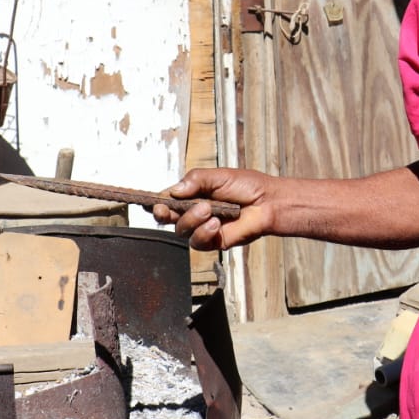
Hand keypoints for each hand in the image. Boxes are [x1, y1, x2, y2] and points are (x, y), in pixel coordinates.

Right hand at [153, 167, 273, 250]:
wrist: (268, 202)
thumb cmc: (246, 186)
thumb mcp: (219, 176)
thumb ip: (195, 180)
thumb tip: (173, 190)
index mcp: (192, 194)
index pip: (167, 198)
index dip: (155, 201)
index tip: (150, 201)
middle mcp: (193, 211)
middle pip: (166, 217)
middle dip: (162, 213)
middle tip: (163, 210)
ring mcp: (202, 227)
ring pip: (181, 229)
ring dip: (191, 219)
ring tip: (208, 209)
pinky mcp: (213, 241)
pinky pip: (197, 242)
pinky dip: (204, 232)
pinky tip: (216, 223)